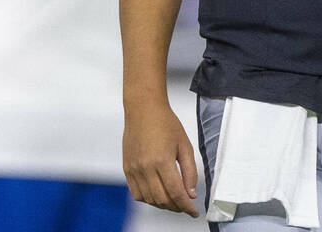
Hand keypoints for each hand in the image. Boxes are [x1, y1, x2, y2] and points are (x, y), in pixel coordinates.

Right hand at [123, 101, 199, 217]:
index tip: (194, 212)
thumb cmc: (165, 123)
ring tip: (173, 200)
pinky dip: (148, 199)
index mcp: (162, 161)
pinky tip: (158, 194)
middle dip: (177, 207)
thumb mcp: (185, 145)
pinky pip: (136, 193)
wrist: (143, 109)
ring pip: (149, 199)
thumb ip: (190, 172)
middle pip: (162, 200)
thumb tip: (191, 193)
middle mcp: (145, 167)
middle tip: (186, 205)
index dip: (187, 207)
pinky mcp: (127, 168)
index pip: (176, 194)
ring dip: (163, 204)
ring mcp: (134, 169)